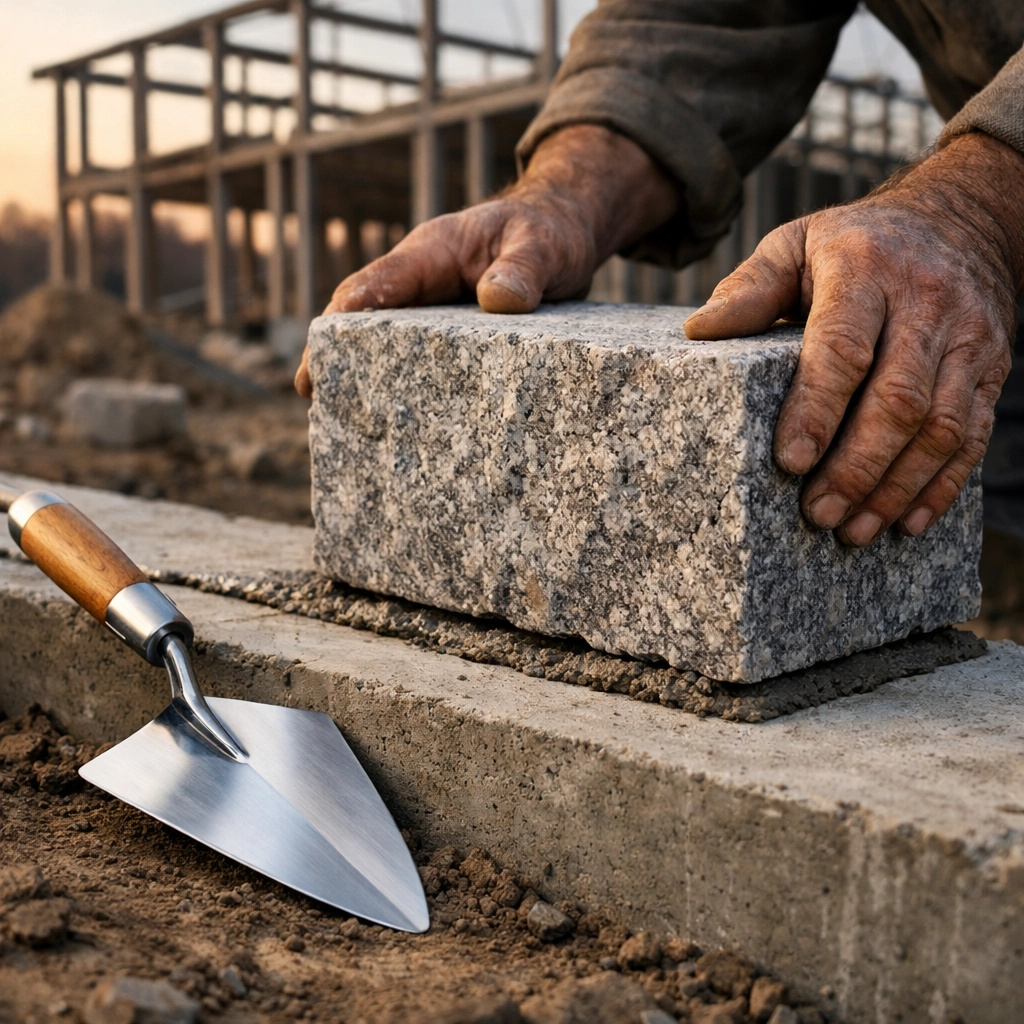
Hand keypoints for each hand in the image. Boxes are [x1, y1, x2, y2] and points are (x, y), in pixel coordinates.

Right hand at [294, 125, 677, 396]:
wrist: (565, 232)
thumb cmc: (550, 231)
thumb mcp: (543, 245)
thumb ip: (523, 269)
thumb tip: (498, 301)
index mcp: (432, 253)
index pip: (376, 283)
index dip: (344, 317)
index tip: (319, 351)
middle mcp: (422, 282)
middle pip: (365, 316)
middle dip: (335, 351)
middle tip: (310, 393)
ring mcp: (433, 309)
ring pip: (388, 340)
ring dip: (364, 371)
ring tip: (341, 419)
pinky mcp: (453, 334)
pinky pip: (422, 357)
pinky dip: (406, 382)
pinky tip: (403, 423)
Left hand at [685, 133, 1023, 545]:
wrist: (961, 218)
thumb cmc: (856, 242)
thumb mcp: (795, 244)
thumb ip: (751, 289)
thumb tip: (698, 330)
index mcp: (865, 269)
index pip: (843, 349)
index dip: (817, 411)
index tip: (789, 463)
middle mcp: (925, 302)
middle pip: (897, 400)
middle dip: (856, 468)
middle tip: (818, 515)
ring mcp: (967, 336)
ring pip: (940, 427)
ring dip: (896, 489)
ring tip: (854, 532)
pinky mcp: (992, 365)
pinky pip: (973, 434)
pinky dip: (942, 485)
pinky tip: (907, 522)